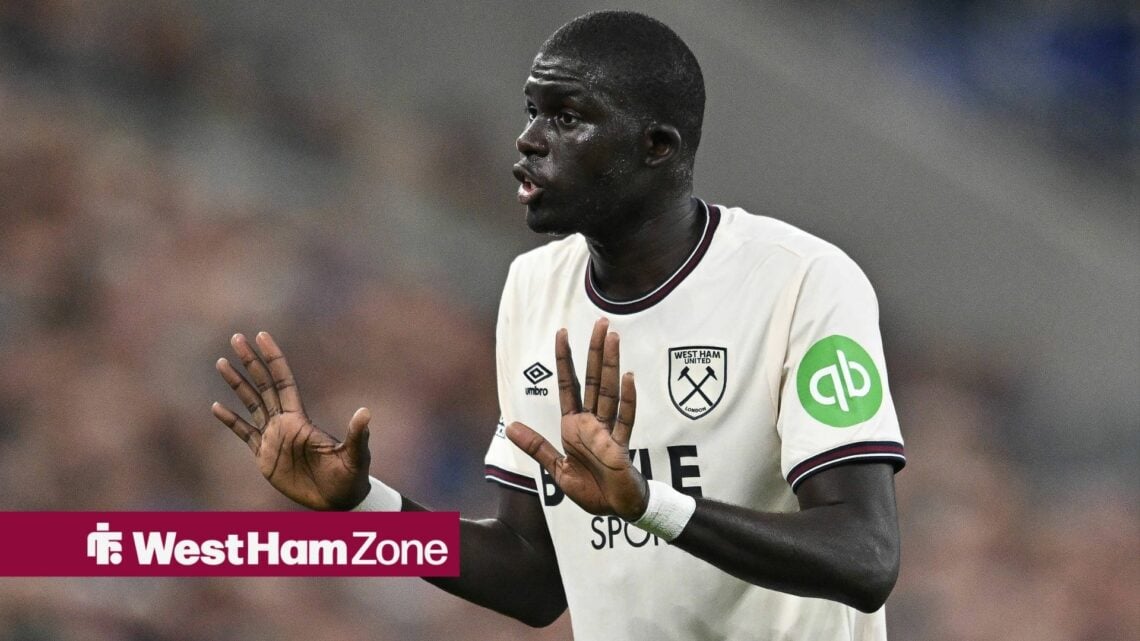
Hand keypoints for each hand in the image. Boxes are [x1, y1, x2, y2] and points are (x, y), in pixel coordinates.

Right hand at [211, 332, 370, 509]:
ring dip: (236, 383)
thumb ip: (356, 435)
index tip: (261, 335)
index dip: (273, 358)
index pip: (283, 381)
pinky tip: (216, 407)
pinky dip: (230, 420)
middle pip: (263, 385)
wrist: (338, 500)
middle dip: (250, 361)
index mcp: (301, 419)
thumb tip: (365, 412)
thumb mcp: (354, 455)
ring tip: (221, 362)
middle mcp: (284, 423)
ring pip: (250, 404)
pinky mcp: (265, 456)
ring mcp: (273, 438)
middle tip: (236, 337)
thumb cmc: (350, 476)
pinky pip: (244, 433)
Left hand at [507, 319, 647, 519]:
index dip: (565, 360)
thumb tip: (508, 426)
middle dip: (594, 351)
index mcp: (574, 427)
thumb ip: (536, 446)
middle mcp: (592, 423)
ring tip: (613, 338)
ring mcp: (608, 432)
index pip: (569, 385)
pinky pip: (624, 420)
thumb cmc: (590, 489)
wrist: (615, 510)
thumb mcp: (556, 468)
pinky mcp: (621, 447)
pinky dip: (628, 400)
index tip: (563, 332)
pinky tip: (629, 377)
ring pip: (609, 392)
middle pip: (594, 380)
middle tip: (600, 322)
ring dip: (611, 365)